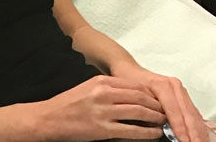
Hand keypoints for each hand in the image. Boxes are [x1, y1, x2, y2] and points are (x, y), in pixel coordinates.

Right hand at [37, 75, 165, 140]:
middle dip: (157, 106)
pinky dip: (147, 132)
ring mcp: (103, 111)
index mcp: (100, 82)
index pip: (134, 86)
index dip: (151, 94)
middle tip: (166, 112)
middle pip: (140, 98)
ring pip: (139, 112)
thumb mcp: (87, 88)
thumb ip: (107, 89)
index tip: (159, 100)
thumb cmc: (67, 105)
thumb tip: (131, 96)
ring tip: (164, 123)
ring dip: (156, 118)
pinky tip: (154, 134)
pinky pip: (132, 130)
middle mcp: (103, 94)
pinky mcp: (103, 129)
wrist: (48, 118)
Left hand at [111, 63, 208, 141]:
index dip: (180, 128)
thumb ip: (149, 109)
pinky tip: (199, 135)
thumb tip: (160, 125)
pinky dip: (197, 125)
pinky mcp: (182, 95)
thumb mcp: (133, 94)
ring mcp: (180, 90)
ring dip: (198, 130)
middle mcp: (175, 87)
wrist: (128, 68)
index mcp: (163, 86)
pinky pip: (192, 112)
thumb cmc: (128, 79)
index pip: (175, 112)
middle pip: (188, 113)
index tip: (185, 140)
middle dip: (194, 132)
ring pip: (193, 113)